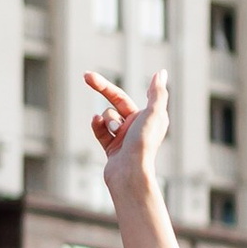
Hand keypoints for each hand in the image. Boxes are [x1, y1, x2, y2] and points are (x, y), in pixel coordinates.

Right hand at [85, 66, 168, 204]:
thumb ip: (157, 93)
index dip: (115, 82)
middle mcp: (138, 125)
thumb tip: (161, 72)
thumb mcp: (154, 114)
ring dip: (109, 120)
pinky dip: (98, 126)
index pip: (129, 94)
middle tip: (86, 75)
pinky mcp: (112, 147)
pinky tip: (97, 123)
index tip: (102, 72)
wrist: (130, 175)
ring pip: (107, 116)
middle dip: (102, 88)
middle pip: (115, 101)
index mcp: (150, 116)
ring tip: (118, 133)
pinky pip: (100, 130)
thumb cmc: (144, 144)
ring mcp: (124, 136)